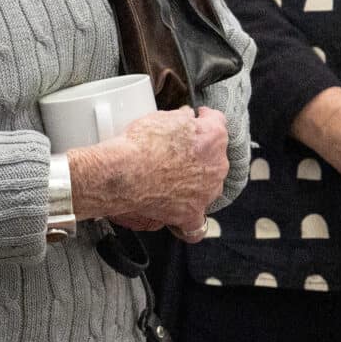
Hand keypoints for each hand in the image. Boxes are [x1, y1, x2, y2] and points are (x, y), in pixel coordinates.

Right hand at [69, 107, 228, 236]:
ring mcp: (206, 193)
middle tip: (177, 152)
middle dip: (201, 153)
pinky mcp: (190, 214)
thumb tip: (186, 117)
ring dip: (197, 184)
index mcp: (213, 137)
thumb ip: (182, 117)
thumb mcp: (162, 117)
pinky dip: (189, 221)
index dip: (204, 119)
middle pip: (215, 157)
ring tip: (174, 181)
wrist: (124, 174)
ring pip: (210, 187)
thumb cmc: (141, 144)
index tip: (196, 119)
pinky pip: (196, 224)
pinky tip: (180, 216)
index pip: (217, 122)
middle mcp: (216, 166)